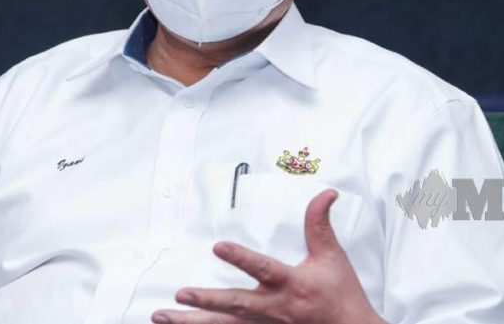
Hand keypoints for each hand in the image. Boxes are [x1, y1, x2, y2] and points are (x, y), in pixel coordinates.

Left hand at [151, 189, 383, 323]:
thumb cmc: (341, 297)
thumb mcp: (332, 258)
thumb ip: (320, 224)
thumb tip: (324, 194)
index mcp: (291, 285)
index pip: (263, 269)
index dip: (241, 258)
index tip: (218, 247)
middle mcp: (275, 309)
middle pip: (235, 305)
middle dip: (207, 300)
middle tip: (181, 293)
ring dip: (192, 323)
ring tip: (162, 317)